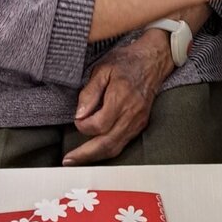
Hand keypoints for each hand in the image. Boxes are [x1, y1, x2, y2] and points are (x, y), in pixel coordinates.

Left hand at [63, 32, 171, 165]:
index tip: (76, 119)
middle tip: (68, 160)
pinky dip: (107, 150)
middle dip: (85, 155)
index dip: (83, 125)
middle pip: (107, 144)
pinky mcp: (140, 125)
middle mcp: (131, 115)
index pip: (98, 125)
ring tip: (78, 160)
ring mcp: (138, 122)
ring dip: (96, 157)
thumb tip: (79, 114)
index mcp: (121, 99)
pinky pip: (123, 143)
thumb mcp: (103, 69)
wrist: (153, 61)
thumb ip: (90, 93)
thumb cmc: (127, 62)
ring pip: (115, 148)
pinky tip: (95, 151)